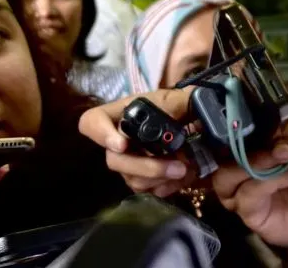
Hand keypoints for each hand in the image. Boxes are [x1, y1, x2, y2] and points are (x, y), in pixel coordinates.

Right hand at [78, 90, 197, 197]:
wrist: (196, 125)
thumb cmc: (182, 107)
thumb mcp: (180, 99)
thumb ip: (176, 104)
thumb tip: (177, 115)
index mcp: (123, 114)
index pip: (92, 122)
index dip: (100, 134)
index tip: (122, 145)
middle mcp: (119, 140)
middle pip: (114, 160)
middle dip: (147, 167)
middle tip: (178, 167)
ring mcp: (128, 162)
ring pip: (131, 179)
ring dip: (160, 178)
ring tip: (187, 169)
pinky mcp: (140, 178)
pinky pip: (145, 189)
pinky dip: (166, 186)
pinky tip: (185, 177)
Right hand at [210, 118, 287, 248]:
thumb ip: (273, 125)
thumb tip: (257, 112)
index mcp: (238, 152)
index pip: (218, 139)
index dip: (225, 130)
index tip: (244, 121)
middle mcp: (231, 174)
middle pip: (219, 159)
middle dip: (248, 150)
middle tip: (281, 148)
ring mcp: (237, 196)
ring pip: (227, 177)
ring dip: (259, 163)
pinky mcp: (249, 215)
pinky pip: (247, 197)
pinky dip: (270, 181)